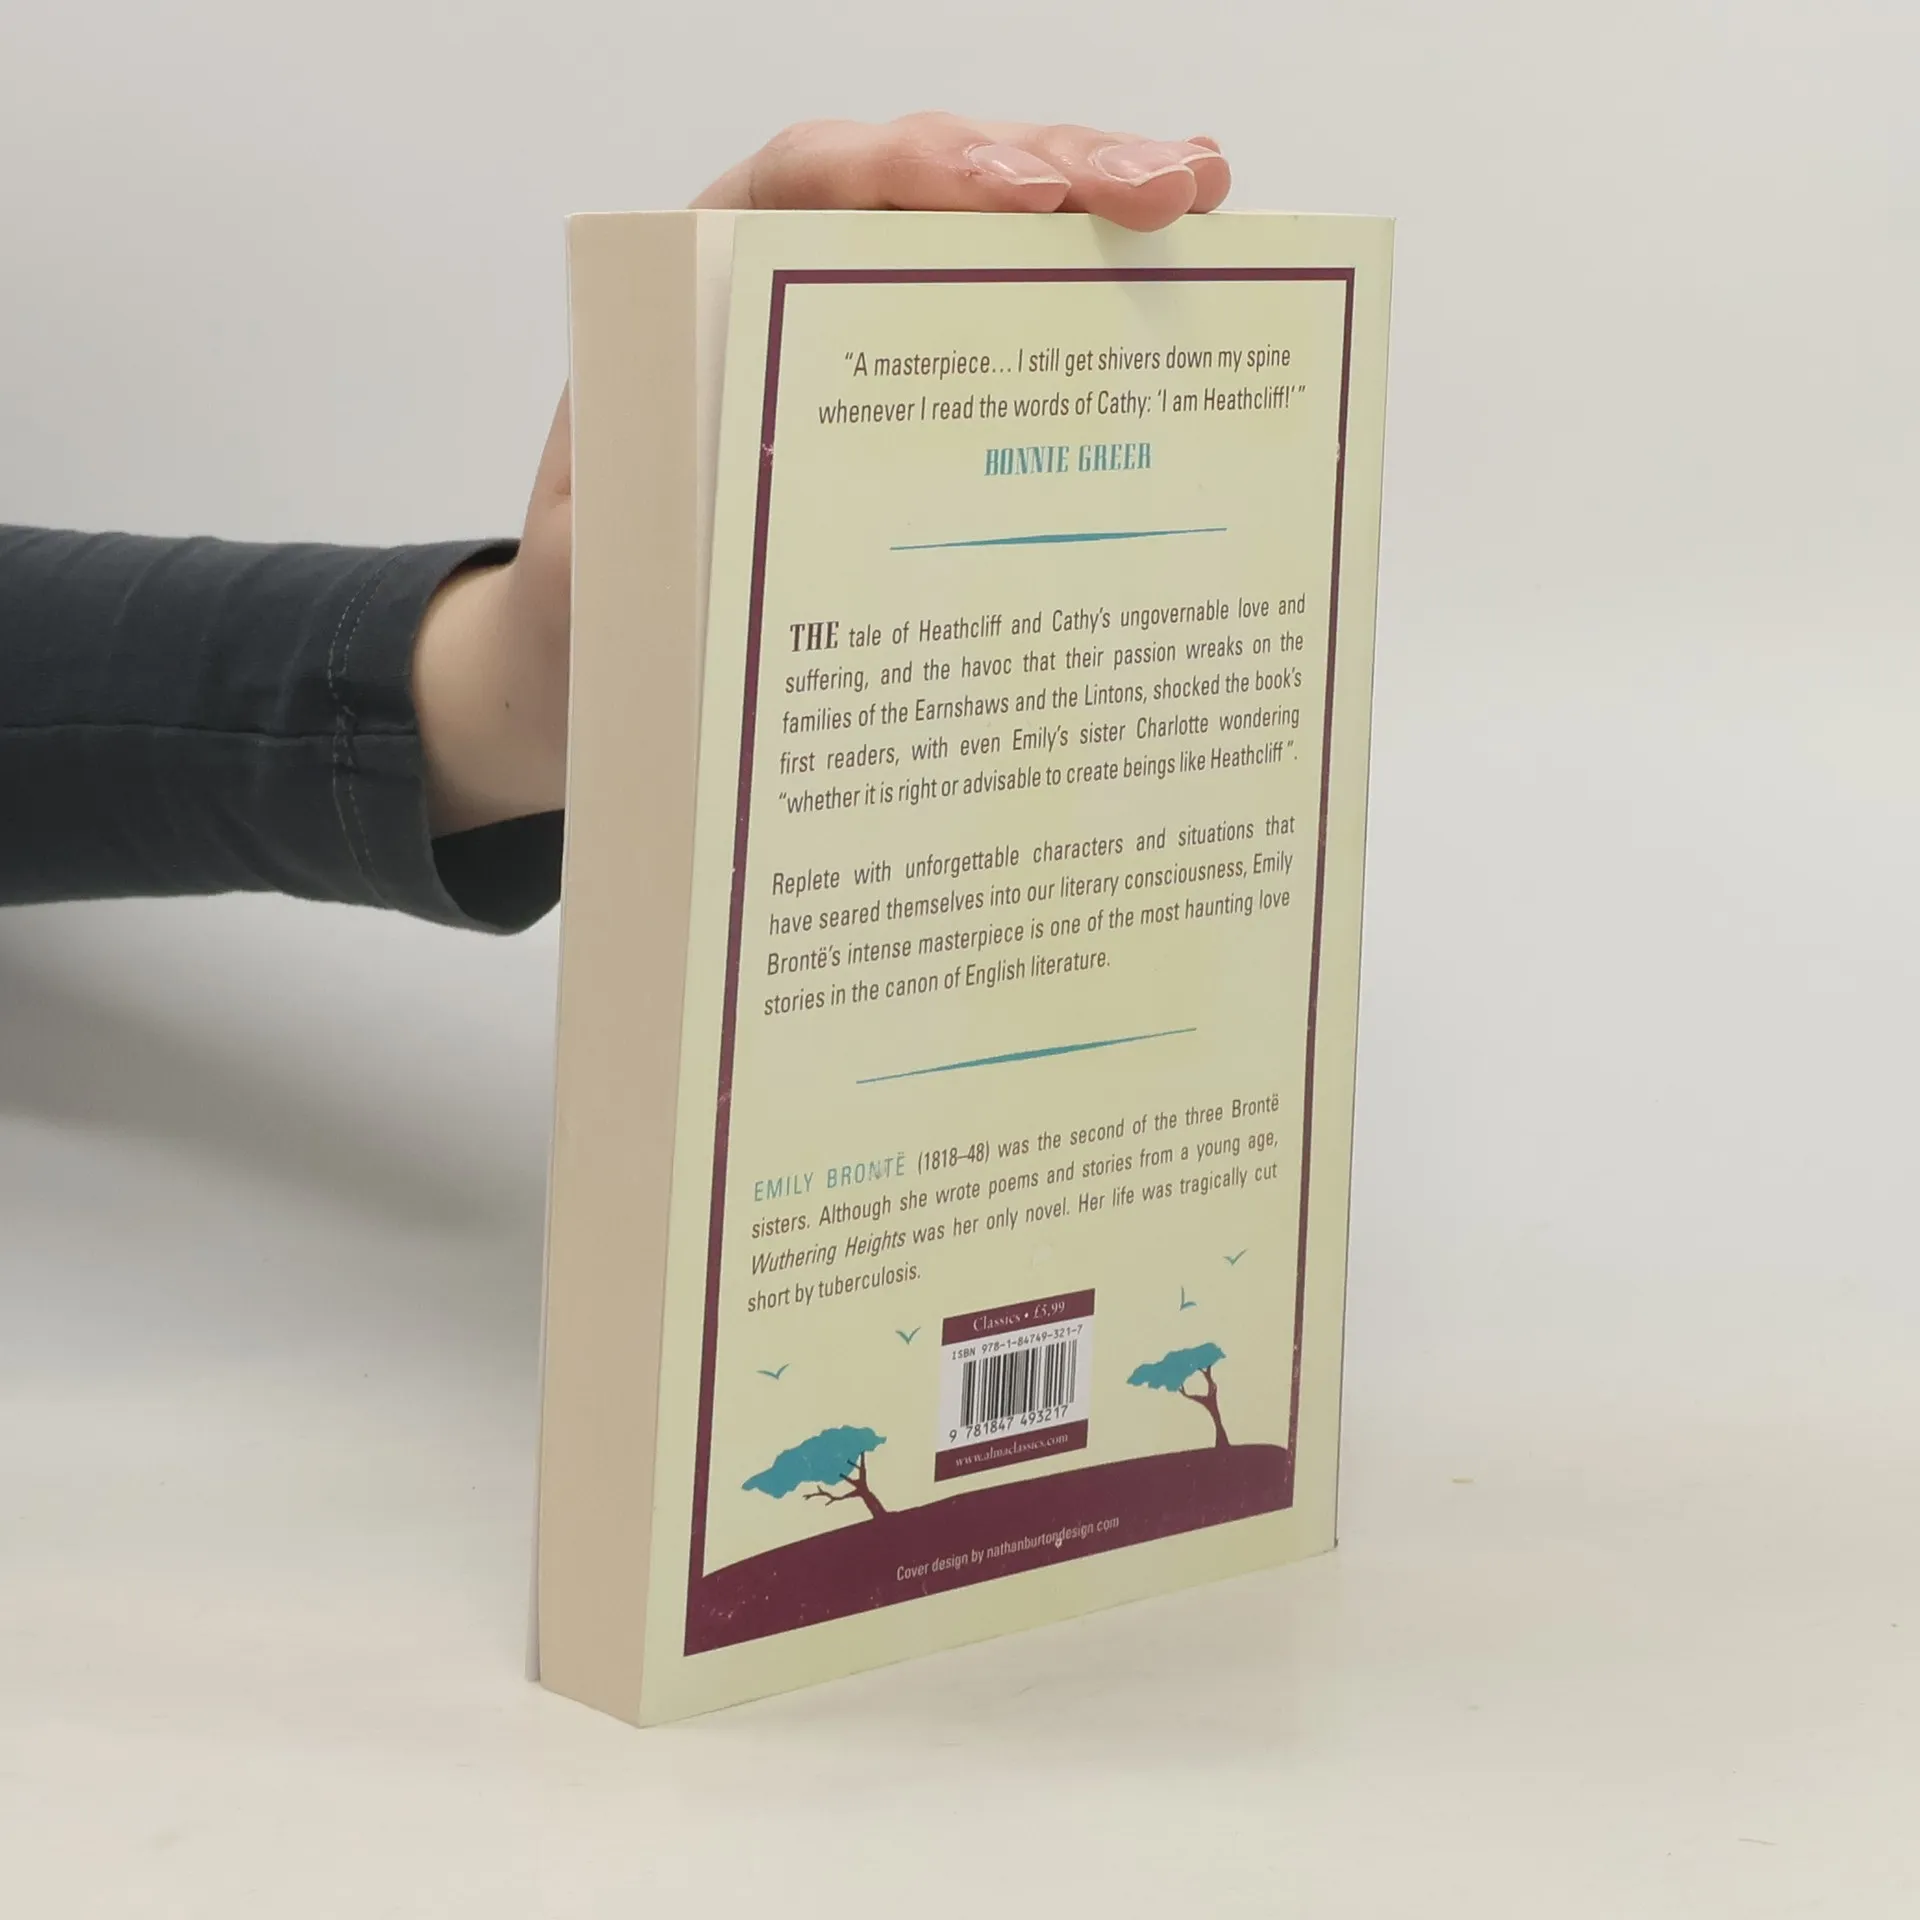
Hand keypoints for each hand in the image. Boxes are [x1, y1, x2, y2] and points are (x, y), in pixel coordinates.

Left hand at [413, 114, 1231, 835]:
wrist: (600, 670)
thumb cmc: (597, 619)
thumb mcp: (589, 581)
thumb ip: (626, 535)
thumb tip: (720, 518)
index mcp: (696, 301)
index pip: (804, 184)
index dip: (911, 168)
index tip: (1010, 197)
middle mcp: (788, 296)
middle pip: (926, 185)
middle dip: (1051, 165)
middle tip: (1164, 188)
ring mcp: (867, 345)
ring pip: (987, 241)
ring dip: (1098, 205)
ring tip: (1198, 194)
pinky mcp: (925, 409)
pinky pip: (1015, 328)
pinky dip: (1097, 297)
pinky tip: (1184, 274)